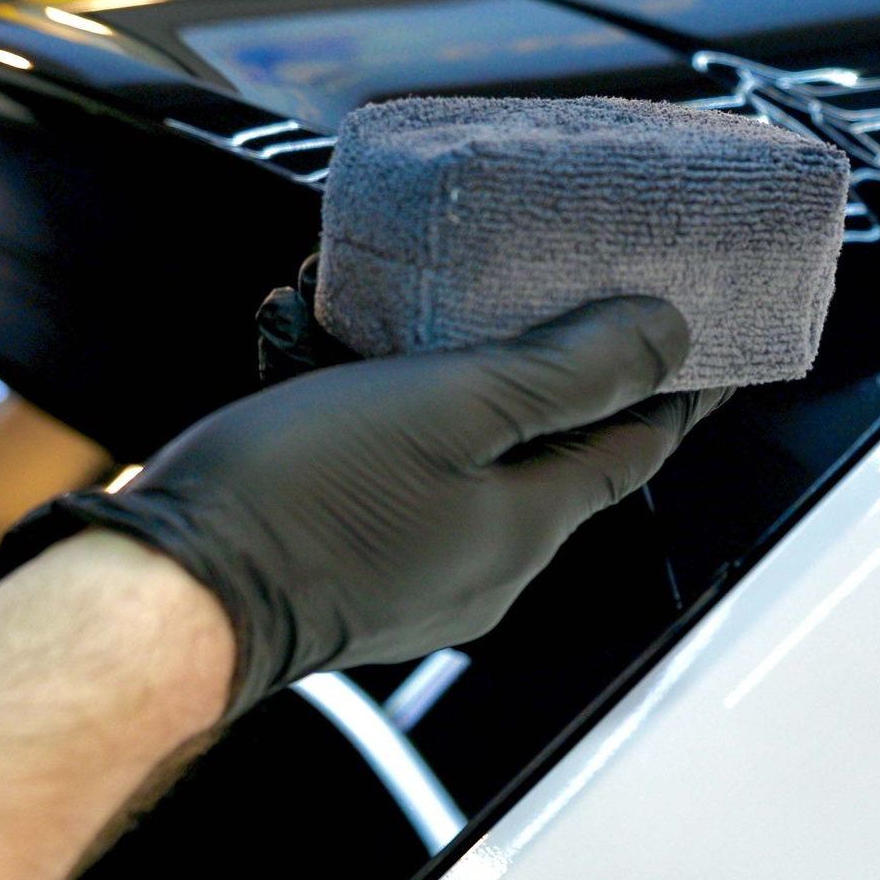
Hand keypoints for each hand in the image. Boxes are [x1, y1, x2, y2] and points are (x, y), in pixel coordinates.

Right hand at [0, 299, 724, 718]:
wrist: (164, 591)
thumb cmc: (307, 497)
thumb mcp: (456, 408)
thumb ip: (567, 372)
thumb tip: (669, 337)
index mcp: (526, 527)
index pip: (638, 446)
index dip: (679, 388)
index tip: (715, 340)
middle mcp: (482, 558)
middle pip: (550, 442)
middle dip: (555, 361)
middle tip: (559, 287)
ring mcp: (410, 562)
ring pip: (460, 440)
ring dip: (444, 366)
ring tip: (408, 298)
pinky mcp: (342, 552)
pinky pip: (389, 456)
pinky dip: (372, 394)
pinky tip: (325, 339)